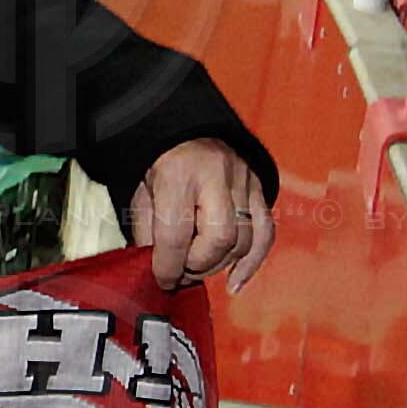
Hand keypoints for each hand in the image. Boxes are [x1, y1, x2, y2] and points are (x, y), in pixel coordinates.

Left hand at [133, 139, 273, 293]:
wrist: (185, 126)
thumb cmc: (159, 161)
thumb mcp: (141, 192)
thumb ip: (147, 233)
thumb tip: (156, 272)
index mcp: (178, 173)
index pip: (176, 234)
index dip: (167, 267)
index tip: (162, 279)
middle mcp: (216, 174)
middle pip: (218, 239)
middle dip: (198, 266)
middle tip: (181, 270)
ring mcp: (243, 180)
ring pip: (244, 240)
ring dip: (219, 265)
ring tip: (198, 267)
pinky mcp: (259, 188)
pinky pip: (265, 233)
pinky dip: (251, 263)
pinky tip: (234, 282)